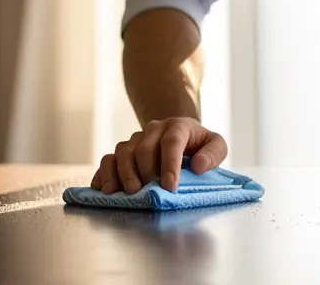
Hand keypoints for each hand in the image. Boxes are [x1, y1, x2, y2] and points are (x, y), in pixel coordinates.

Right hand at [91, 117, 227, 193]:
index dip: (169, 164)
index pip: (172, 142)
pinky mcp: (122, 151)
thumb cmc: (199, 145)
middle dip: (144, 171)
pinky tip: (103, 189)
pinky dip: (104, 174)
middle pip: (143, 148)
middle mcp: (154, 129)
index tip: (169, 186)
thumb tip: (198, 165)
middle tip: (147, 191)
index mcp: (178, 126)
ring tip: (128, 192)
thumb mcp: (215, 145)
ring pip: (123, 152)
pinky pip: (107, 159)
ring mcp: (135, 139)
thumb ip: (214, 153)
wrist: (179, 134)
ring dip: (123, 173)